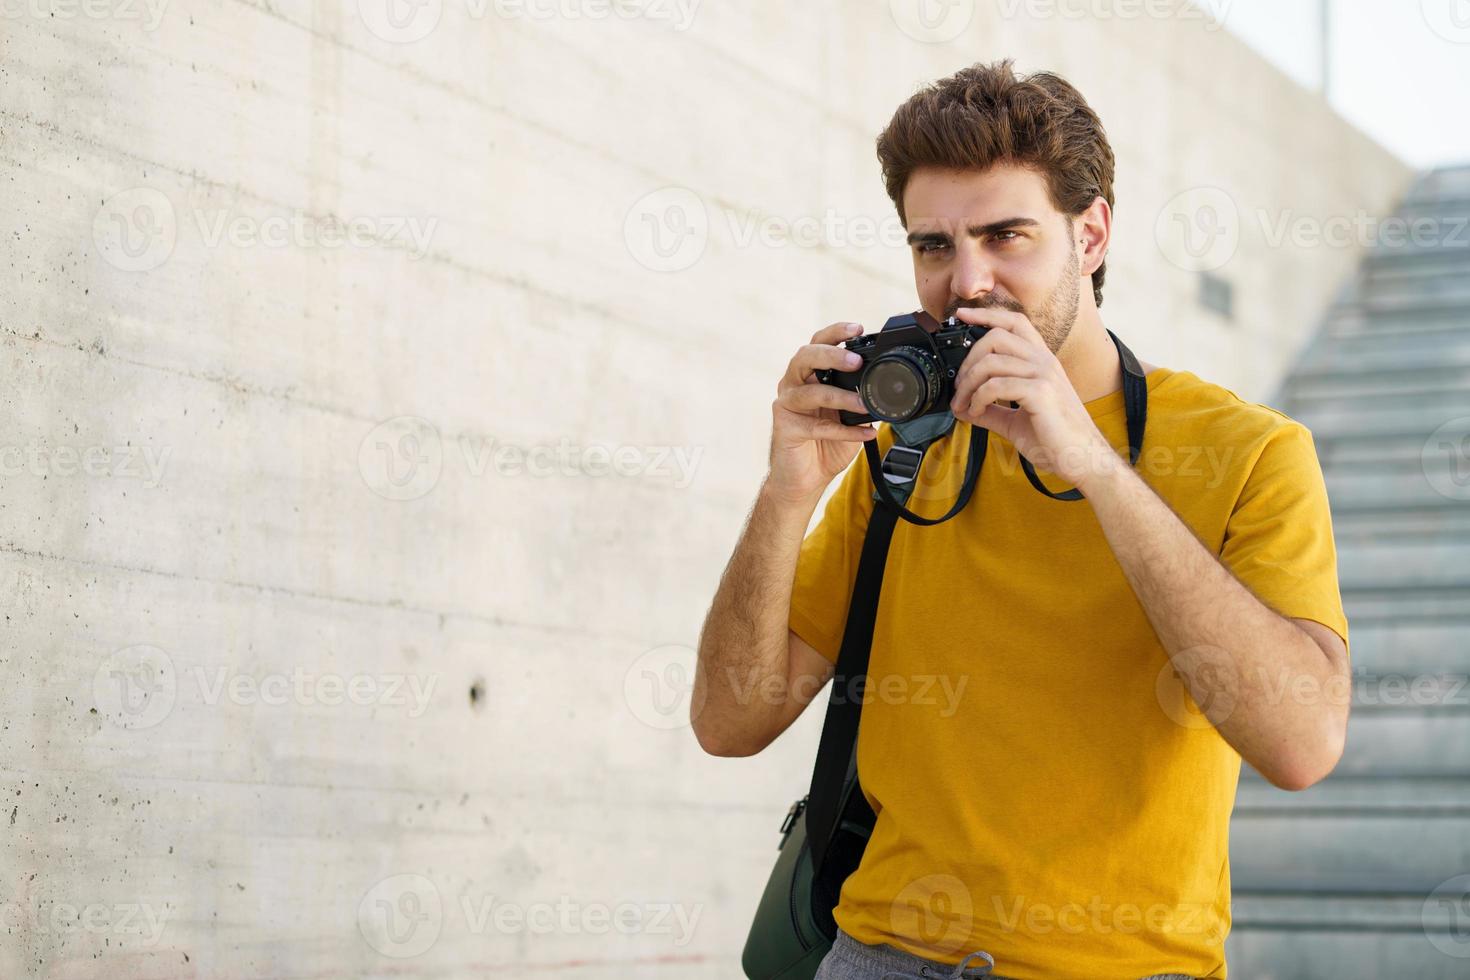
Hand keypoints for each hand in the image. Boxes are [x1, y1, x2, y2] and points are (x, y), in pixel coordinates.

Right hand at [765, 321, 877, 505]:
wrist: (805, 479)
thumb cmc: (825, 444)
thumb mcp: (849, 415)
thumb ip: (861, 397)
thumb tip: (892, 385)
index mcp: (809, 374)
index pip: (818, 343)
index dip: (835, 332)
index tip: (858, 328)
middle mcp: (794, 384)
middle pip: (805, 356)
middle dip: (831, 354)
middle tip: (855, 361)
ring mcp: (787, 405)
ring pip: (809, 391)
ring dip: (841, 396)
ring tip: (864, 404)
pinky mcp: (785, 427)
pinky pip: (817, 426)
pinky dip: (845, 431)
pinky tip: (866, 433)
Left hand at [947, 307, 1113, 487]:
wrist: (1082, 460)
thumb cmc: (1054, 439)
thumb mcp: (1015, 421)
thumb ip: (990, 410)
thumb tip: (962, 408)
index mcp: (1041, 361)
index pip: (1015, 322)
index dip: (987, 314)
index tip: (962, 316)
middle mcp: (1044, 361)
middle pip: (996, 337)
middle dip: (968, 360)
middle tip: (958, 387)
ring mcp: (1044, 375)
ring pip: (992, 361)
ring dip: (968, 383)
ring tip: (964, 404)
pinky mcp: (1041, 392)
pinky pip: (997, 384)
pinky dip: (978, 398)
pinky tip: (977, 412)